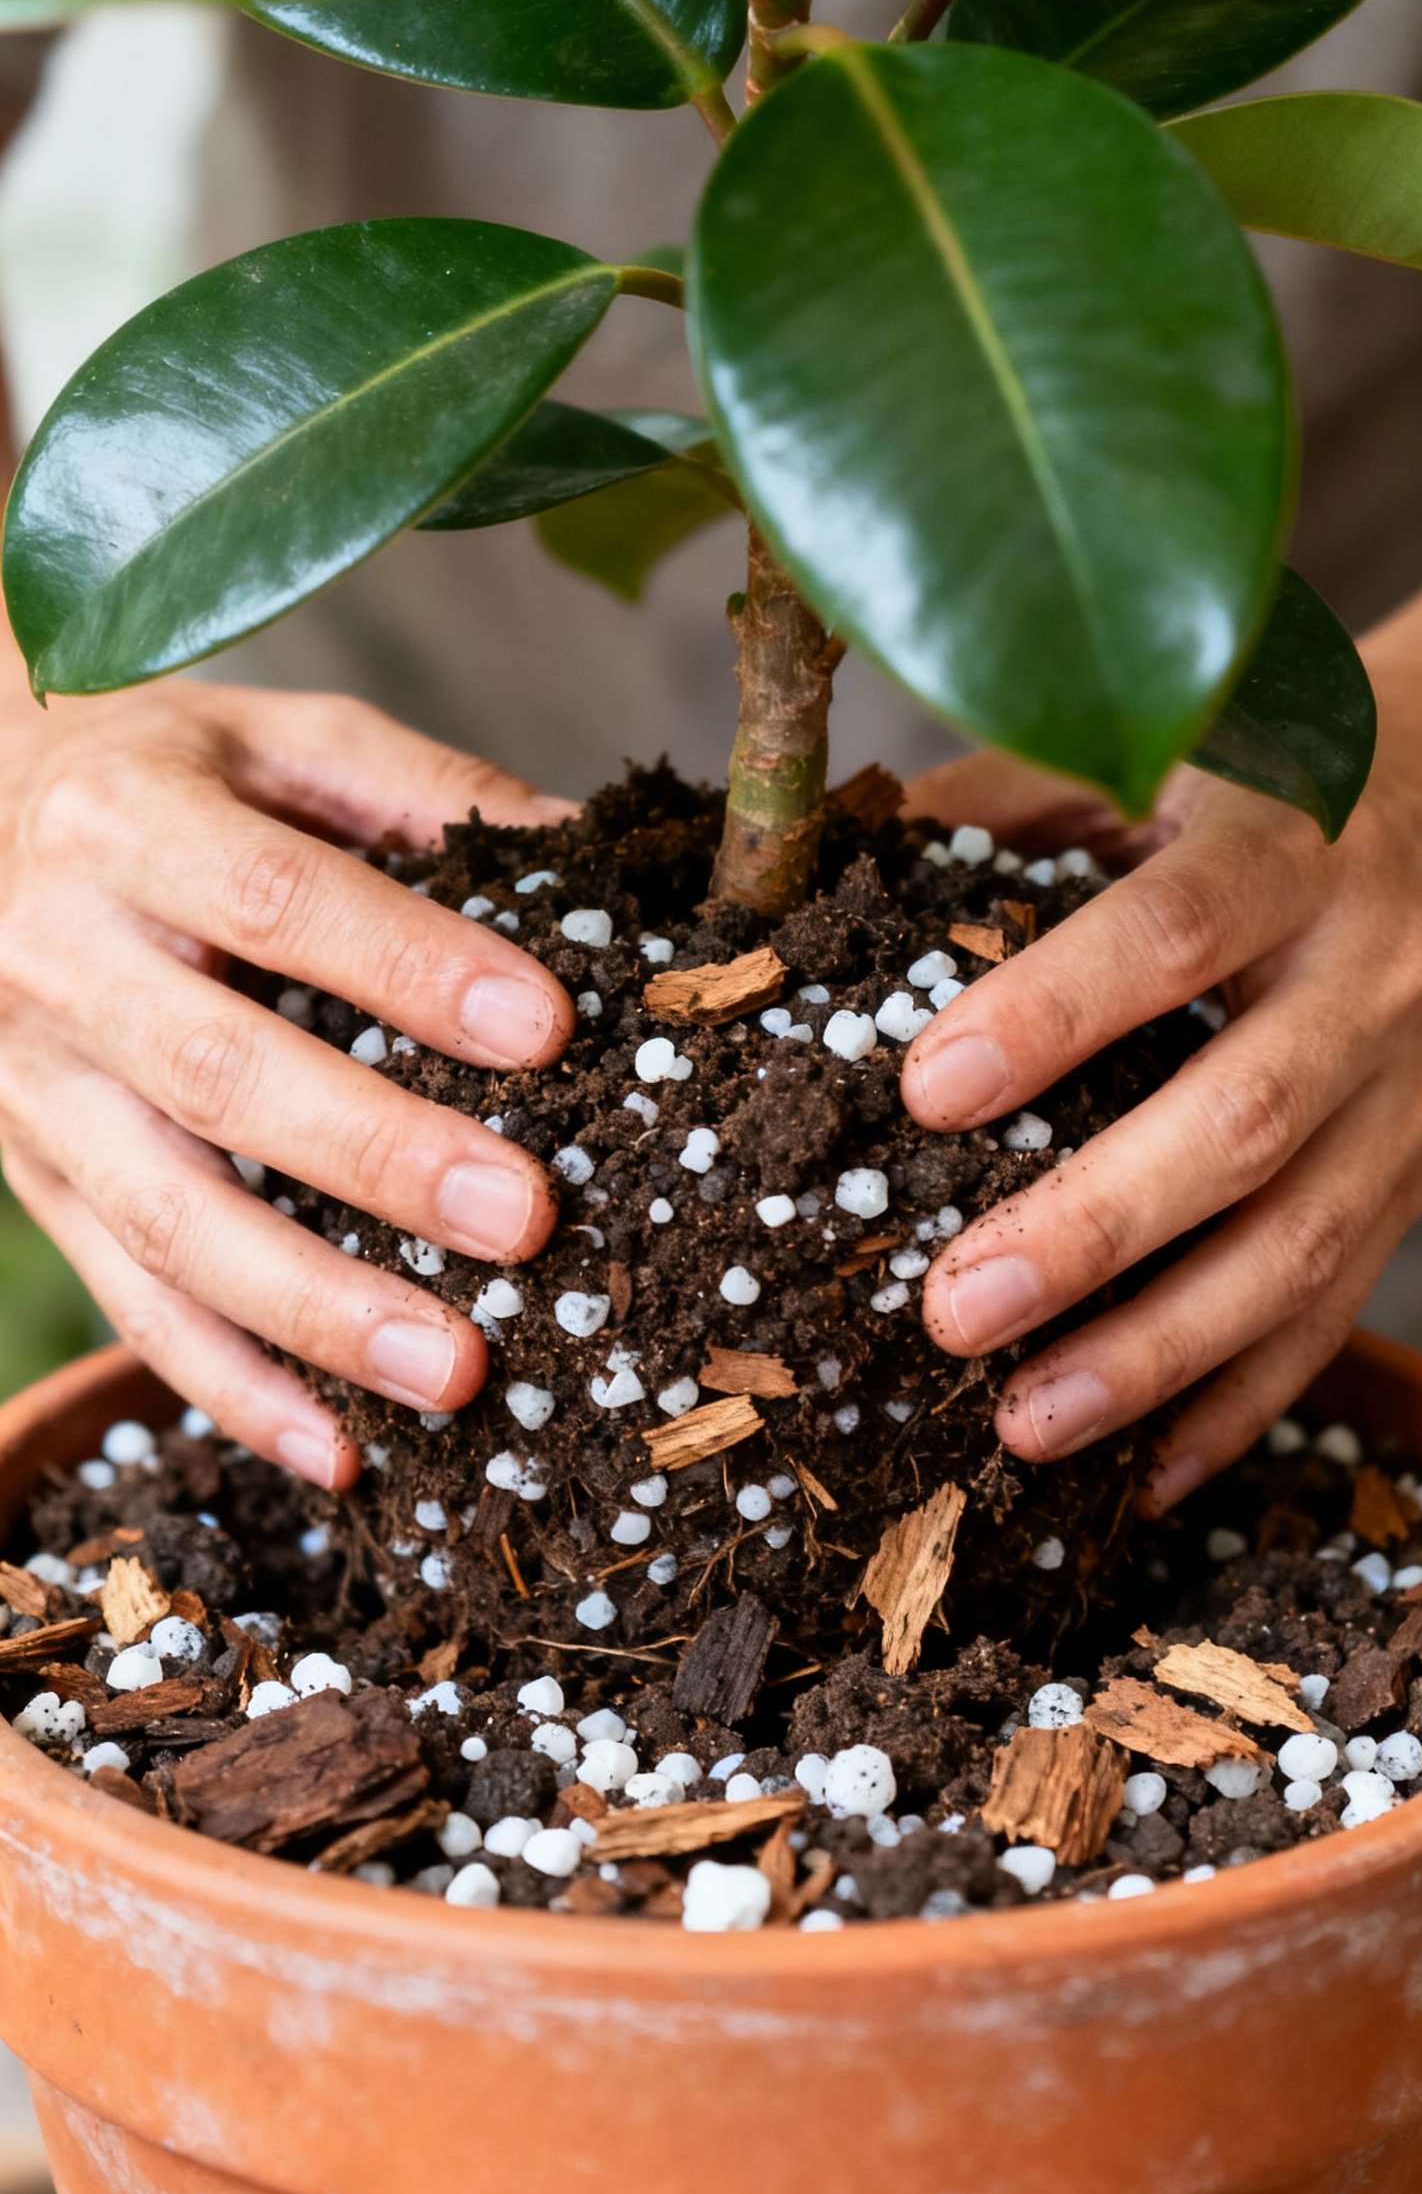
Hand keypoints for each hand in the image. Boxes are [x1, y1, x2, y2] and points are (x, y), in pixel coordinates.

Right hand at [0, 678, 573, 1488]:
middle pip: (221, 1076)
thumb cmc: (170, 779)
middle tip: (525, 1218)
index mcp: (132, 825)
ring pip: (170, 1219)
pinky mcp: (37, 1181)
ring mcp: (36, 1088)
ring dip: (315, 1309)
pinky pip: (129, 1301)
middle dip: (379, 1158)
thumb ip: (420, 792)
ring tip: (458, 1373)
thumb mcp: (280, 739)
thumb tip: (594, 853)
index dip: (409, 966)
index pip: (279, 901)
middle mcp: (62, 959)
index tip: (547, 1026)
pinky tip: (340, 1453)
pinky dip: (231, 1389)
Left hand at [902, 582, 1421, 1512]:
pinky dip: (1241, 1404)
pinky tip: (1141, 1477)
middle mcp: (1370, 976)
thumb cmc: (1268, 782)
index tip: (926, 1089)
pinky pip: (1338, 1310)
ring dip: (1160, 1353)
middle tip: (954, 1308)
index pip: (1176, 930)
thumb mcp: (1163, 754)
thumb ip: (1008, 800)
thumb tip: (822, 869)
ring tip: (1026, 1425)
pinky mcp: (1420, 1178)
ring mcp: (1412, 1094)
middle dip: (1097, 1226)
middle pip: (1246, 1117)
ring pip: (1301, 1245)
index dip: (1054, 1010)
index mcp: (1291, 847)